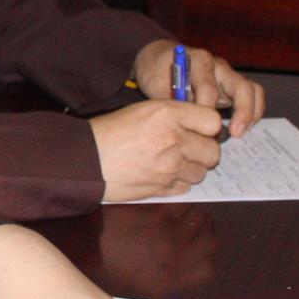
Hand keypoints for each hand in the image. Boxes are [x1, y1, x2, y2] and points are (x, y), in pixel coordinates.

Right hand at [89, 100, 219, 199]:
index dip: (206, 126)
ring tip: (171, 162)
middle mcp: (173, 140)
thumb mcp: (142, 110)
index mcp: (168, 114)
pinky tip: (161, 174)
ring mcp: (169, 167)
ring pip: (201, 172)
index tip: (198, 129)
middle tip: (187, 149)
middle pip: (213, 151)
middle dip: (203, 151)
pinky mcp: (161, 188)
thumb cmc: (109, 132)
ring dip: (190, 168)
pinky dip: (177, 182)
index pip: (213, 121)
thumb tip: (200, 125)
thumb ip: (174, 115)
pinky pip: (185, 187)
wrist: (85, 159)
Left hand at [131, 39, 265, 138]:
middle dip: (242, 111)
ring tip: (240, 133)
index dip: (206, 111)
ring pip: (252, 90)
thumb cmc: (157, 74)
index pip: (209, 89)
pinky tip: (240, 129)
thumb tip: (188, 128)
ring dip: (251, 113)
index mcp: (198, 62)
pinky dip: (251, 112)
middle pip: (241, 86)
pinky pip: (252, 95)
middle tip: (235, 133)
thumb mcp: (158, 87)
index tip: (200, 129)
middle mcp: (218, 66)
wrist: (160, 59)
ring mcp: (228, 75)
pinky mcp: (232, 85)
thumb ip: (175, 105)